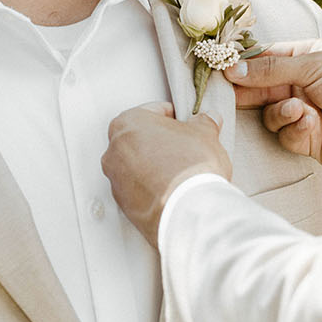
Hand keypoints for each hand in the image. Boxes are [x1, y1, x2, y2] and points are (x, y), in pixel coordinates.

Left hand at [102, 102, 230, 244]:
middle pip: (141, 139)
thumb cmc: (190, 168)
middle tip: (184, 148)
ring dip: (155, 166)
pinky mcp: (124, 205)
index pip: (153, 111)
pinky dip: (152, 188)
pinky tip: (172, 190)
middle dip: (162, 142)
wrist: (189, 210)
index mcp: (128, 123)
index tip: (185, 124)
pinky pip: (138, 190)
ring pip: (137, 166)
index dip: (175, 117)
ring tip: (180, 172)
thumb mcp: (205, 134)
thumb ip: (204, 123)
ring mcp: (116, 180)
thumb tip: (207, 121)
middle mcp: (114, 150)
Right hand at [230, 39, 321, 173]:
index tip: (219, 66)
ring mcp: (305, 112)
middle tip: (227, 94)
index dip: (242, 63)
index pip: (265, 57)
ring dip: (279, 111)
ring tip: (297, 109)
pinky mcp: (310, 138)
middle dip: (247, 90)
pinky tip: (309, 122)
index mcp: (306, 58)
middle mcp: (302, 84)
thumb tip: (233, 67)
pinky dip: (293, 128)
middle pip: (260, 87)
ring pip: (270, 113)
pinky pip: (285, 134)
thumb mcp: (315, 65)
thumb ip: (272, 69)